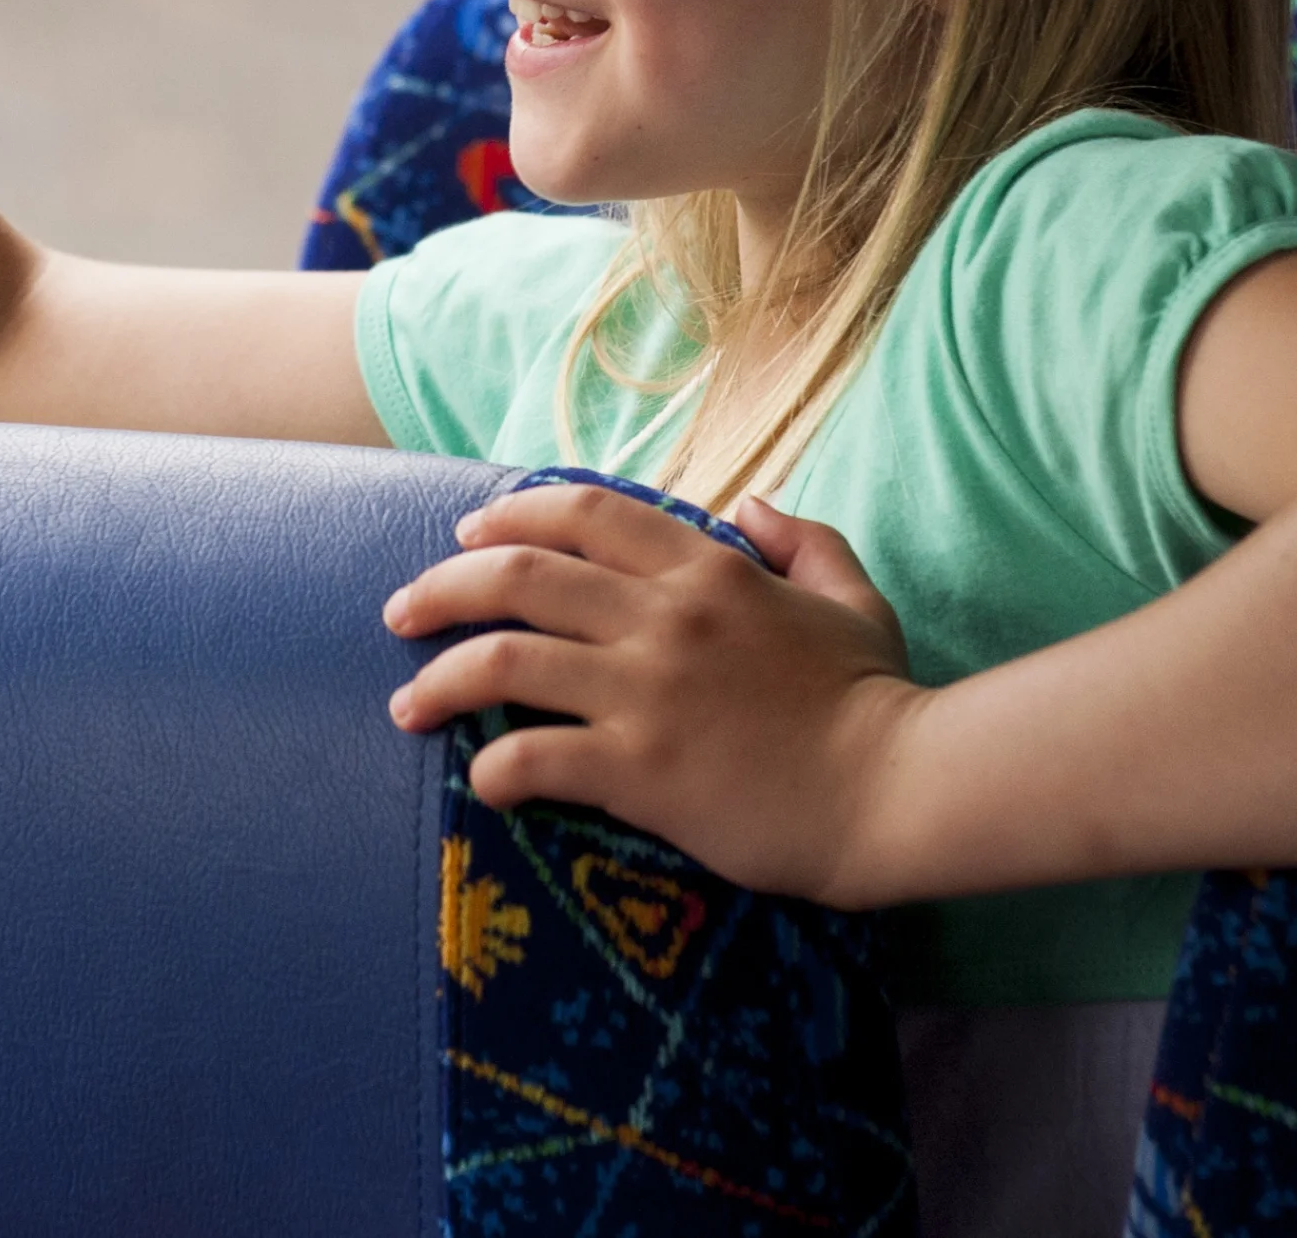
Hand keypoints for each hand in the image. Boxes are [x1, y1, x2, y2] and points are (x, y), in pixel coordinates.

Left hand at [382, 482, 924, 905]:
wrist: (897, 790)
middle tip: (400, 611)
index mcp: (707, 569)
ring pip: (503, 661)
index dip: (510, 513)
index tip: (465, 533)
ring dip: (438, 678)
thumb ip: (801, 541)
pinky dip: (491, 767)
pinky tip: (480, 781)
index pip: (583, 512)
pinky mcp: (640, 771)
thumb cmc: (878, 701)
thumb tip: (749, 506)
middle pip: (519, 574)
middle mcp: (664, 617)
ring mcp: (646, 692)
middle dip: (441, 586)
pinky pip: (532, 758)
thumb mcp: (854, 597)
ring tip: (405, 705)